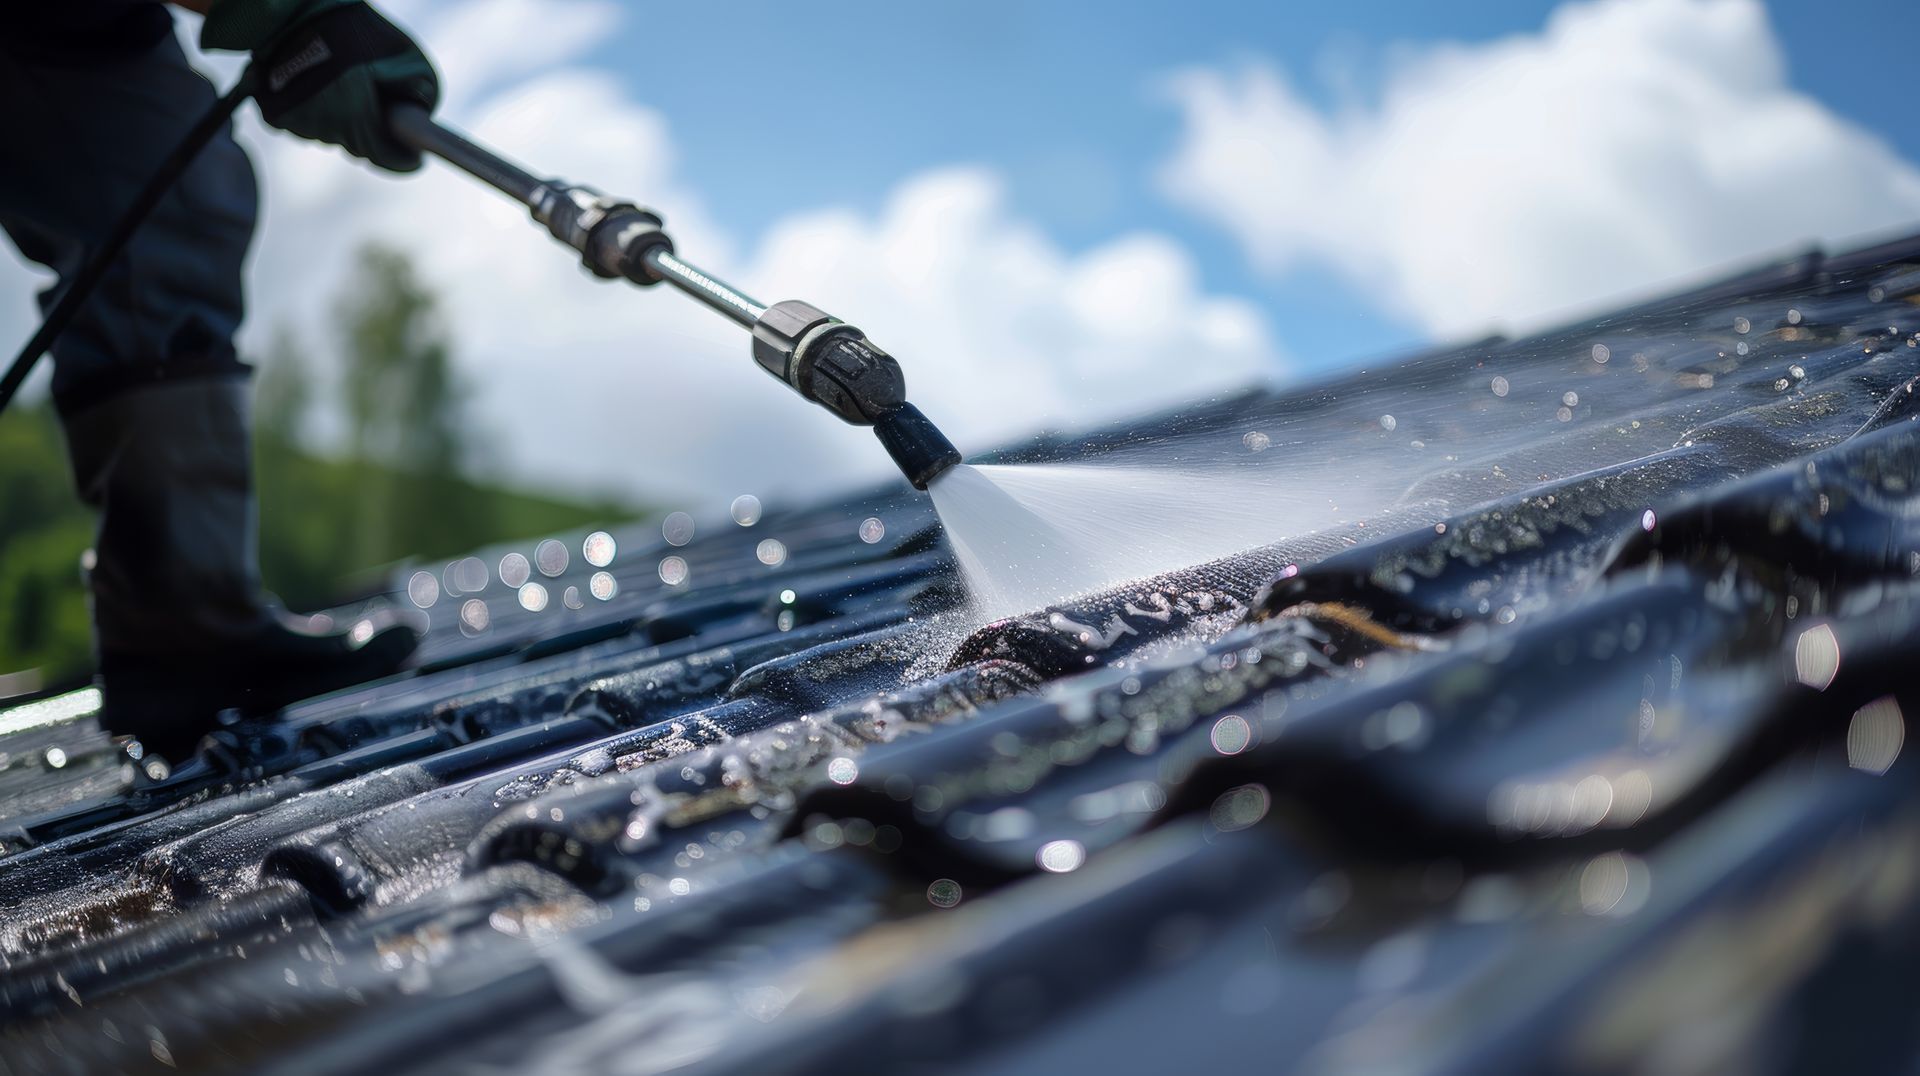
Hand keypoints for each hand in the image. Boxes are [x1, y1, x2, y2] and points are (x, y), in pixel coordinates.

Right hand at [201, 0, 438, 172]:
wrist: (291, 8)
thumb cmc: (353, 28)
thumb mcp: (404, 56)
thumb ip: (421, 94)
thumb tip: (421, 123)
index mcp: (355, 116)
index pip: (388, 157)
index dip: (405, 159)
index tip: (416, 158)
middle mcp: (323, 127)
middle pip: (358, 147)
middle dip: (372, 132)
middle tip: (377, 104)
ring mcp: (295, 123)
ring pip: (330, 136)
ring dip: (341, 121)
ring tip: (343, 85)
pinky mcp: (274, 114)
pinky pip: (305, 125)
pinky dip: (314, 112)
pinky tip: (318, 85)